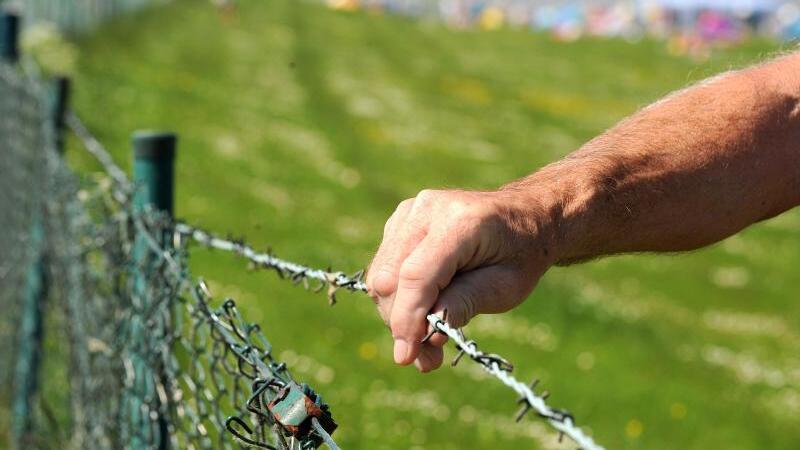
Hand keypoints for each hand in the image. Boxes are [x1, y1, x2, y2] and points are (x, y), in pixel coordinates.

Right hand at [366, 189, 555, 371]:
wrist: (524, 216)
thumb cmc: (520, 253)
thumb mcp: (507, 286)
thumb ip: (465, 304)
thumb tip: (427, 334)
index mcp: (461, 221)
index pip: (416, 274)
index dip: (407, 318)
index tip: (405, 356)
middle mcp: (428, 209)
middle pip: (391, 278)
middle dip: (402, 324)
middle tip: (427, 359)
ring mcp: (410, 212)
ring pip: (380, 276)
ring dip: (396, 315)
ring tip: (426, 342)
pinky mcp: (400, 221)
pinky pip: (384, 268)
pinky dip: (397, 298)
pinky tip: (422, 313)